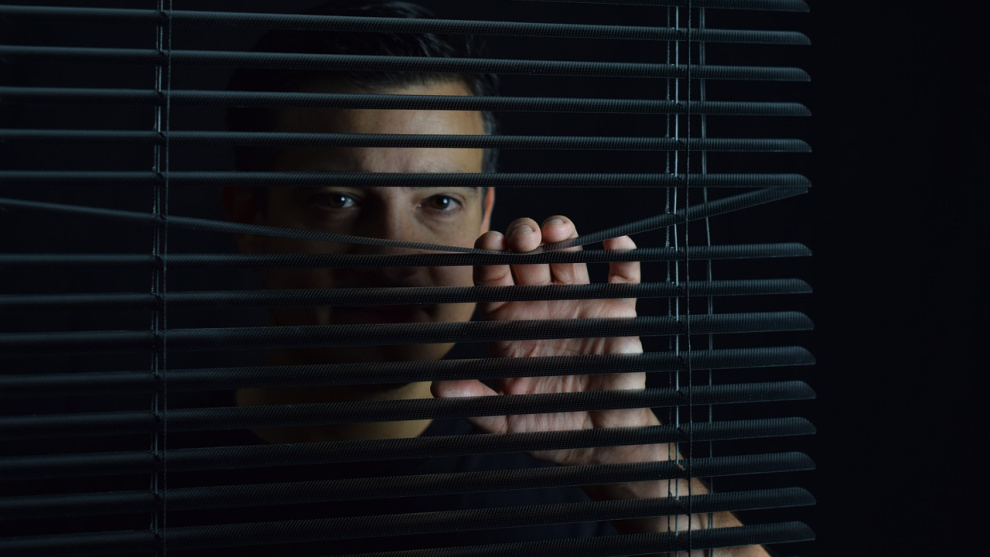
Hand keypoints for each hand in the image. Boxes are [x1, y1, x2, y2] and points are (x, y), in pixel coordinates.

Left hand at [431, 215, 657, 466]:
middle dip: (523, 238)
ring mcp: (579, 305)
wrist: (598, 441)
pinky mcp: (616, 312)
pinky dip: (621, 257)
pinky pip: (621, 277)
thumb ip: (475, 402)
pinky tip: (615, 244)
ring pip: (568, 258)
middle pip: (528, 258)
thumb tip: (438, 388)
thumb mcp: (505, 421)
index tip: (489, 242)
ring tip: (558, 228)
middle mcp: (541, 306)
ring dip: (564, 237)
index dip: (490, 258)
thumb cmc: (547, 428)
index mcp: (510, 323)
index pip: (494, 279)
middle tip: (524, 235)